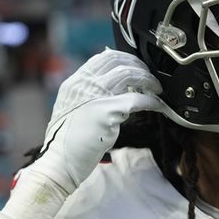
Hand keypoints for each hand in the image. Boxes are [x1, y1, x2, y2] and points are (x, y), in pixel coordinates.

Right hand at [32, 48, 161, 192]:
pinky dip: (151, 101)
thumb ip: (90, 95)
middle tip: (151, 77)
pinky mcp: (107, 111)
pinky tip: (158, 105)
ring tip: (157, 89)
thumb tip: (115, 87)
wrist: (60, 161)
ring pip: (129, 75)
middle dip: (140, 66)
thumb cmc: (68, 141)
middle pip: (118, 61)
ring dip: (148, 80)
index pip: (104, 57)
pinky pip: (137, 99)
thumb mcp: (74, 109)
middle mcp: (83, 84)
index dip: (125, 59)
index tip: (138, 67)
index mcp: (75, 82)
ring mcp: (95, 96)